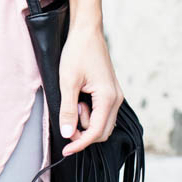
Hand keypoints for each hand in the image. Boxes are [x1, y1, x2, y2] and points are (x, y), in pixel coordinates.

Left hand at [58, 21, 123, 155]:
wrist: (86, 31)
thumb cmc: (77, 52)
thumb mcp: (67, 81)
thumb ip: (68, 110)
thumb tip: (68, 134)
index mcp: (108, 98)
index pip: (96, 132)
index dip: (80, 144)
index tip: (66, 150)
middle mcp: (116, 98)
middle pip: (103, 132)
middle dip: (84, 133)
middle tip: (67, 122)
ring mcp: (115, 94)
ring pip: (103, 122)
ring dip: (86, 121)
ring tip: (73, 102)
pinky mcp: (110, 91)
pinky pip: (102, 112)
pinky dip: (90, 113)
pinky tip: (78, 101)